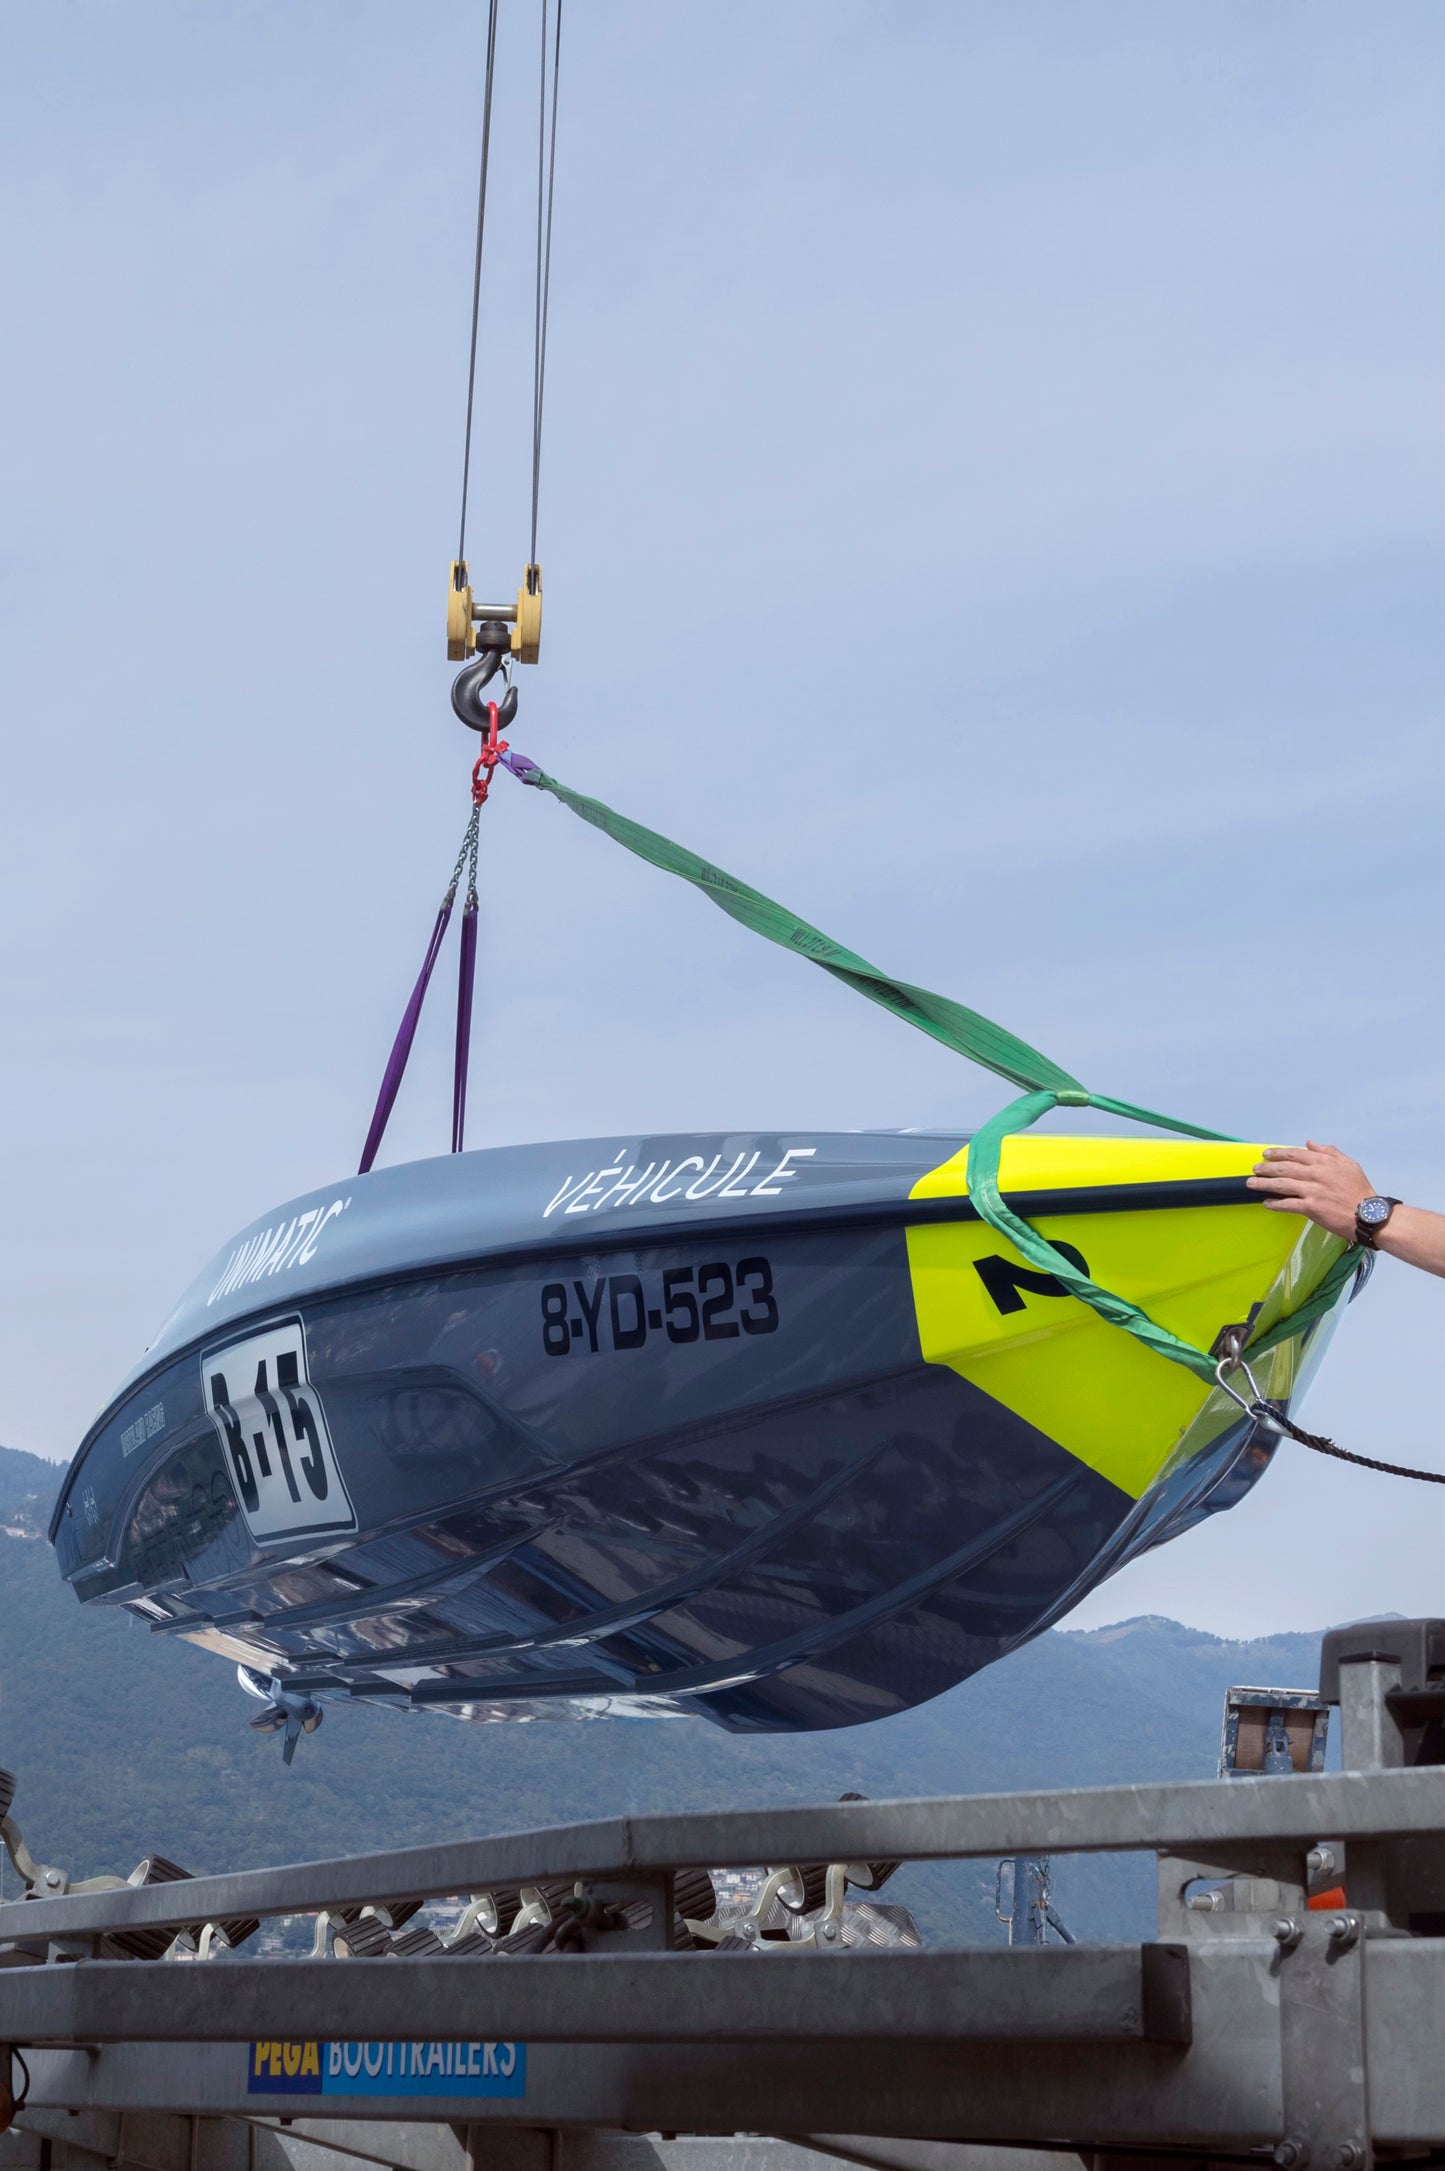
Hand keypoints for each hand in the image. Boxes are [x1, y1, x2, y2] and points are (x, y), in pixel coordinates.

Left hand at [1246, 1141, 1372, 1240]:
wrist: (1368, 1214)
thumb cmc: (1360, 1190)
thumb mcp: (1349, 1164)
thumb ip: (1328, 1152)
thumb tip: (1310, 1143)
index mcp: (1324, 1162)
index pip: (1295, 1154)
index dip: (1277, 1153)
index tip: (1265, 1154)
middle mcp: (1316, 1174)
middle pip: (1284, 1168)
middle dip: (1265, 1168)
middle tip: (1254, 1169)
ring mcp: (1312, 1190)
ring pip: (1281, 1185)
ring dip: (1263, 1184)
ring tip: (1251, 1183)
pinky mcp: (1311, 1207)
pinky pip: (1287, 1204)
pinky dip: (1275, 1203)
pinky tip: (1266, 1203)